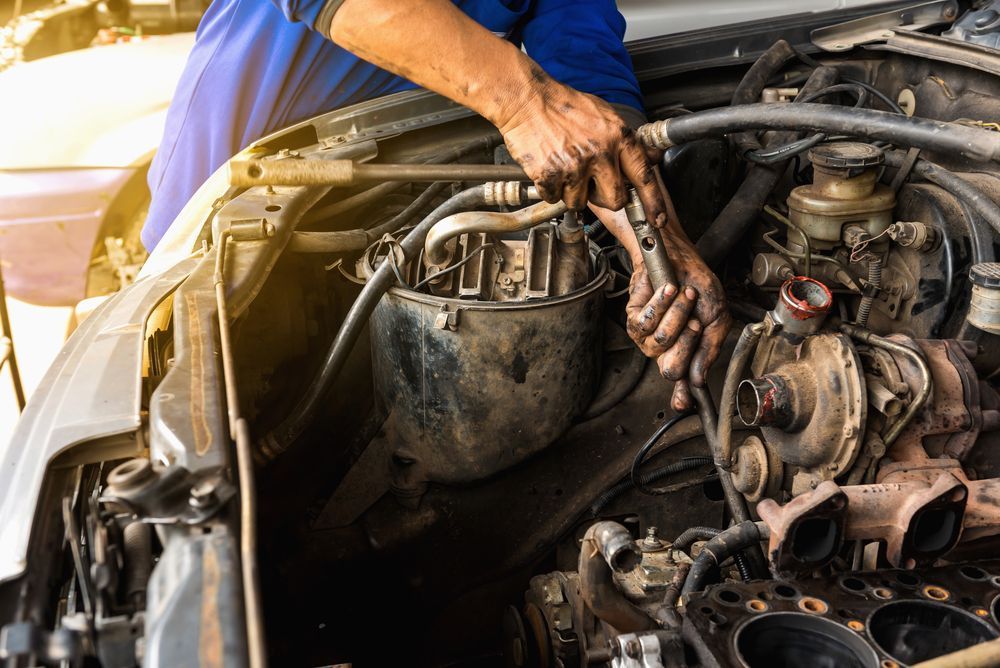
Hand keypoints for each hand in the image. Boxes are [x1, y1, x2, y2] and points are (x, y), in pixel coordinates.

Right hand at [497, 72, 665, 228]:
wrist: (527, 99)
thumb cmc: (563, 105)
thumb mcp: (605, 115)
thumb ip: (626, 140)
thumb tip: (650, 157)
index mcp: (618, 137)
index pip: (643, 175)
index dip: (652, 201)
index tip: (657, 218)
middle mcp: (600, 152)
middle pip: (614, 200)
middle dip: (602, 198)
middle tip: (590, 185)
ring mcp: (575, 165)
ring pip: (579, 202)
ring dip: (570, 192)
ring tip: (563, 166)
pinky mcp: (551, 175)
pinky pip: (554, 198)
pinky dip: (549, 188)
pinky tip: (548, 167)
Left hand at [625, 260, 730, 410]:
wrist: (680, 258)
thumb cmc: (698, 286)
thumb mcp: (716, 319)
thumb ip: (710, 349)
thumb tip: (698, 380)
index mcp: (686, 353)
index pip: (682, 381)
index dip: (682, 396)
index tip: (683, 404)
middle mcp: (664, 350)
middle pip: (671, 368)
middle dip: (689, 340)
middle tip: (695, 319)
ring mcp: (647, 338)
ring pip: (661, 342)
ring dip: (678, 314)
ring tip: (684, 296)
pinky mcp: (633, 320)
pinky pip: (646, 322)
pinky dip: (662, 302)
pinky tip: (668, 290)